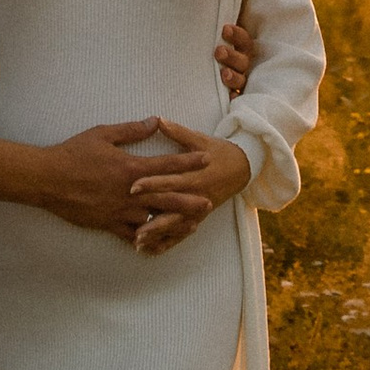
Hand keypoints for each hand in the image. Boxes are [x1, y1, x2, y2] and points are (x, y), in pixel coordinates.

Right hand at [35, 120, 214, 242]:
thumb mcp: (102, 134)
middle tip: (209, 202)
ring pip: (153, 220)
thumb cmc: (73, 153)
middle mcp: (129, 191)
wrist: (48, 179)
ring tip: (192, 226)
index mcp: (130, 167)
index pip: (166, 164)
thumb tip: (155, 121)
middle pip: (166, 197)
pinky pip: (132, 235)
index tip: (206, 159)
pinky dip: (147, 238)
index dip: (188, 161)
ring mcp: (119, 210)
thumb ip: (132, 130)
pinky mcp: (108, 224)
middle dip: (189, 199)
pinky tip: (158, 241)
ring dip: (173, 222)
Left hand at [132, 122, 253, 251]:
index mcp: (195, 175)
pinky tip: (149, 251)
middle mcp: (196, 195)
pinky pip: (181, 235)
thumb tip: (157, 119)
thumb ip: (177, 132)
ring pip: (174, 225)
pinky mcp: (198, 219)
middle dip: (149, 211)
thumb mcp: (199, 139)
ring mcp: (197, 210)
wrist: (242, 168)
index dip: (151, 183)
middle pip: (169, 205)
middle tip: (128, 216)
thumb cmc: (217, 151)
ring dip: (156, 233)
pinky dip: (165, 244)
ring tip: (136, 241)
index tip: (132, 185)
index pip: (170, 180)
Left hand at [214, 14, 254, 96]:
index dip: (236, 36)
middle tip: (219, 51)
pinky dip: (234, 100)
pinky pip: (237, 99)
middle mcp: (243, 65)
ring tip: (224, 73)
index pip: (243, 41)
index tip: (225, 29)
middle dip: (232, 56)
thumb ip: (214, 22)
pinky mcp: (233, 96)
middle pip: (242, 61)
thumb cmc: (210, 47)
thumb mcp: (215, 37)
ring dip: (233, 77)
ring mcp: (240, 82)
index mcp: (241, 48)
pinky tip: (230, 99)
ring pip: (240, 80)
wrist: (201, 76)